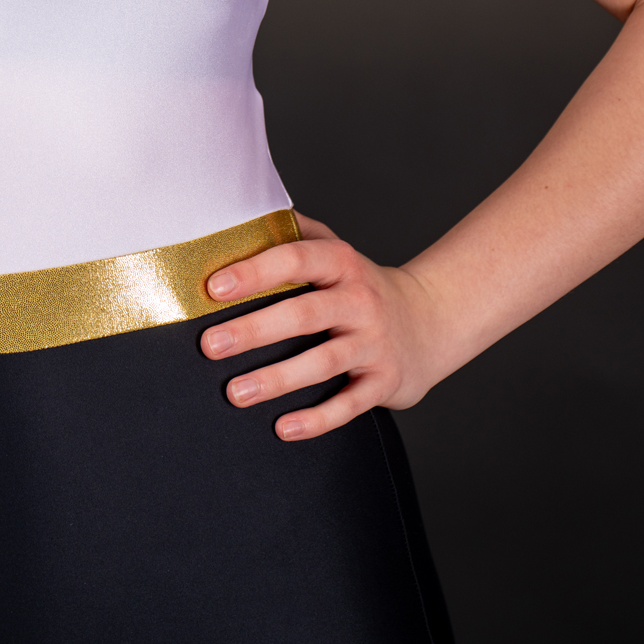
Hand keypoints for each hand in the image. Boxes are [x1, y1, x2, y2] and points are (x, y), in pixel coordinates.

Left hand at [199, 213, 446, 440]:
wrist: (432, 320)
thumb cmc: (361, 285)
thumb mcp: (336, 249)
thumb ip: (294, 232)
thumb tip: (241, 216)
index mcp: (341, 263)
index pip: (296, 260)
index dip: (255, 272)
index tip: (214, 288)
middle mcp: (360, 300)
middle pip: (304, 314)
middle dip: (254, 330)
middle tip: (210, 345)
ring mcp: (374, 343)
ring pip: (323, 362)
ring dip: (277, 379)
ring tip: (236, 392)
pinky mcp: (385, 381)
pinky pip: (350, 404)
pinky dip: (318, 419)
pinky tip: (284, 428)